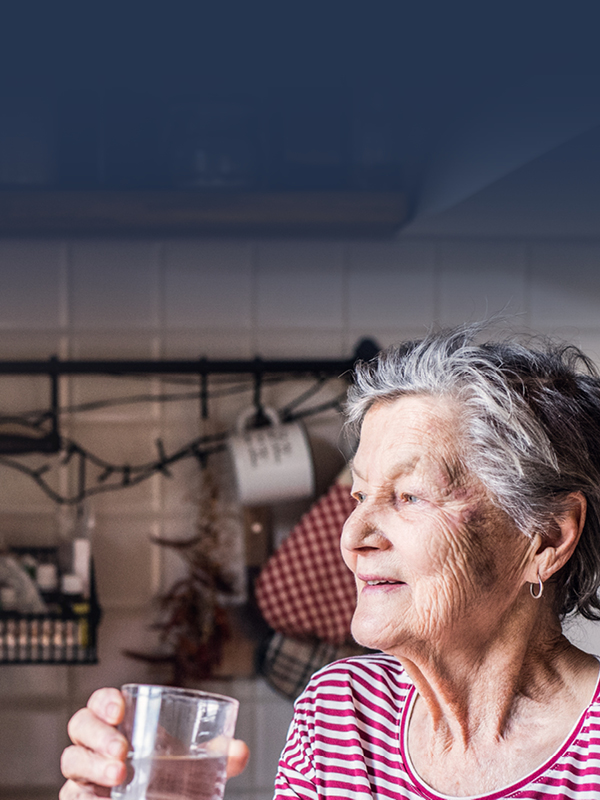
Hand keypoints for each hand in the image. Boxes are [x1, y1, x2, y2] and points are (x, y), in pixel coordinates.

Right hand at [59, 687, 249, 798]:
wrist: (159, 798)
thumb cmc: (167, 771)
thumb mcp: (192, 761)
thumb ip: (216, 754)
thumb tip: (240, 751)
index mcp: (120, 722)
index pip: (101, 701)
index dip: (104, 701)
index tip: (121, 709)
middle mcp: (95, 743)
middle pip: (80, 727)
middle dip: (98, 734)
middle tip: (123, 749)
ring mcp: (84, 772)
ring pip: (71, 760)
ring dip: (92, 766)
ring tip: (120, 775)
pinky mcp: (80, 797)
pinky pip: (68, 795)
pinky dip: (80, 795)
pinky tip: (98, 799)